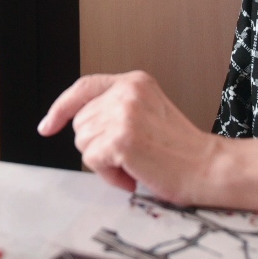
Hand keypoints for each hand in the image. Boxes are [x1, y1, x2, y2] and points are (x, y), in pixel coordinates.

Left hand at [38, 71, 217, 202]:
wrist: (209, 167)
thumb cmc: (182, 150)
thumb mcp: (148, 112)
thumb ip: (116, 109)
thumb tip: (78, 125)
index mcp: (135, 81)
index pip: (83, 87)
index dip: (61, 107)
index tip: (48, 125)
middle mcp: (127, 92)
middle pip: (80, 121)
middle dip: (96, 145)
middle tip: (128, 156)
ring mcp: (123, 114)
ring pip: (82, 143)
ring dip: (104, 163)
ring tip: (135, 164)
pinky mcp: (121, 139)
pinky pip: (92, 161)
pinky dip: (109, 176)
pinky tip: (134, 175)